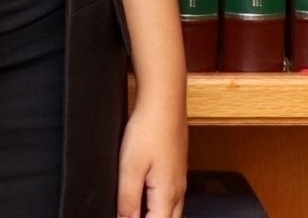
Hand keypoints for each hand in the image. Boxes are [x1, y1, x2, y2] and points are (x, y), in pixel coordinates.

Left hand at [116, 96, 186, 217]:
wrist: (165, 100)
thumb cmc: (149, 128)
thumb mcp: (130, 167)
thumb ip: (127, 199)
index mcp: (167, 196)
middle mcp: (178, 191)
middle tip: (131, 216)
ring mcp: (179, 179)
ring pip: (173, 212)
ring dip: (158, 216)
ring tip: (139, 211)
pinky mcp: (177, 168)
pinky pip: (173, 198)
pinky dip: (161, 206)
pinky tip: (149, 199)